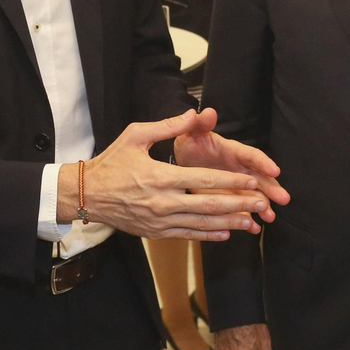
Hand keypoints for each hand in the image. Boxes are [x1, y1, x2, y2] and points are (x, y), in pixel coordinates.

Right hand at [62, 110, 271, 240]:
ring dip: (229, 223)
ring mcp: (159, 221)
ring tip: (252, 222)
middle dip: (239, 204)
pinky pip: (187, 235)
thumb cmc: (112, 162)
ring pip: (202, 224)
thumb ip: (167, 126)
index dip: (232, 181)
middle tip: (262, 202)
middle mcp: (163, 202)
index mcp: (160, 177)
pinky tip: (225, 234)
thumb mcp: (135, 136)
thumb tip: (194, 114)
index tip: (254, 180)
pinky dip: (208, 235)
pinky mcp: (155, 232)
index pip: (204, 180)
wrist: (86, 195)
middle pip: (209, 205)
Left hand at [173, 107, 289, 216]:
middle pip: (260, 178)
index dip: (264, 162)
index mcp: (234, 151)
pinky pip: (241, 209)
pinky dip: (247, 218)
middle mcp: (240, 169)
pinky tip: (252, 228)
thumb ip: (201, 124)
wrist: (185, 161)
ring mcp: (237, 186)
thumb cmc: (192, 144)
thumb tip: (207, 111)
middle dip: (271, 188)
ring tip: (269, 217)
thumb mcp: (193, 133)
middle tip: (283, 199)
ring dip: (263, 206)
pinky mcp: (230, 199)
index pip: (252, 155)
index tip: (275, 170)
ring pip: (254, 196)